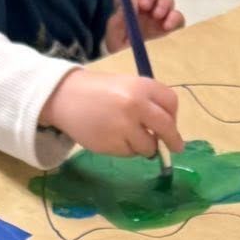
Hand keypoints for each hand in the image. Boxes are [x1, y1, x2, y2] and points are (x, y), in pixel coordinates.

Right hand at [44, 69, 182, 156]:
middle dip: (173, 140)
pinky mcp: (112, 144)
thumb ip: (147, 103)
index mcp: (142, 86)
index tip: (171, 124)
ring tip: (127, 135)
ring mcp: (124, 126)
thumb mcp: (126, 86)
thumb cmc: (99, 91)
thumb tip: (167, 131)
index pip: (171, 103)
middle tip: (175, 148)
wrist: (64, 97)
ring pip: (149, 146)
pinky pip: (130, 153)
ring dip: (144, 146)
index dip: (173, 116)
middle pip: (166, 128)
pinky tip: (113, 137)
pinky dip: (126, 149)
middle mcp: (136, 105)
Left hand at [104, 0, 184, 51]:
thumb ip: (116, 22)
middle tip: (146, 6)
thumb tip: (125, 6)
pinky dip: (175, 17)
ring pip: (166, 0)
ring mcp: (161, 17)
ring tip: (158, 15)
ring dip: (163, 3)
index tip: (133, 6)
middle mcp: (146, 9)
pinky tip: (167, 26)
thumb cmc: (121, 54)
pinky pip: (178, 17)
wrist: (134, 70)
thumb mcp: (114, 39)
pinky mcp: (173, 27)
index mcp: (130, 9)